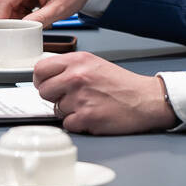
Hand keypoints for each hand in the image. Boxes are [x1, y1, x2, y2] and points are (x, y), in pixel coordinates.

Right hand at [0, 0, 92, 27]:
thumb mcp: (59, 8)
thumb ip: (38, 20)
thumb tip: (23, 29)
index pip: (5, 1)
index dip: (2, 20)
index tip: (4, 35)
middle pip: (6, 5)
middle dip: (13, 21)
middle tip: (24, 34)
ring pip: (11, 7)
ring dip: (20, 18)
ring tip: (38, 22)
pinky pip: (18, 5)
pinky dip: (24, 15)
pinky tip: (37, 18)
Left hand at [33, 52, 177, 133]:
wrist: (145, 100)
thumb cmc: (122, 84)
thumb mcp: (94, 64)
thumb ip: (70, 67)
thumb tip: (47, 76)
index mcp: (77, 60)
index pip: (40, 69)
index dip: (41, 79)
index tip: (46, 84)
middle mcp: (76, 76)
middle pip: (43, 91)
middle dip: (53, 97)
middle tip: (69, 97)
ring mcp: (81, 97)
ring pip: (56, 109)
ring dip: (68, 111)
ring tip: (87, 105)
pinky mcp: (87, 117)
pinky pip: (68, 124)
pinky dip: (78, 123)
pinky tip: (91, 116)